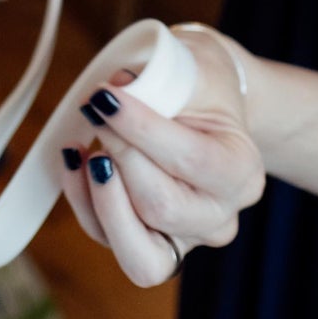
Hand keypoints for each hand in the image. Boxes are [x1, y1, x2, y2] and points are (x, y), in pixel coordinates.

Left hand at [60, 30, 264, 285]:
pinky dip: (83, 202)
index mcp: (242, 172)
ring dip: (101, 195)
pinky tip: (75, 160)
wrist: (204, 106)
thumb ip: (157, 80)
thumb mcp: (190, 67)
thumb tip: (113, 92)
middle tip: (95, 108)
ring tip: (87, 149)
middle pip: (162, 207)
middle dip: (119, 154)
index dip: (142, 129)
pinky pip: (108, 241)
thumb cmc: (198, 86)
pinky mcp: (148, 244)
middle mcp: (220, 217)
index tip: (104, 95)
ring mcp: (185, 238)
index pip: (193, 161)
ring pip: (137, 250)